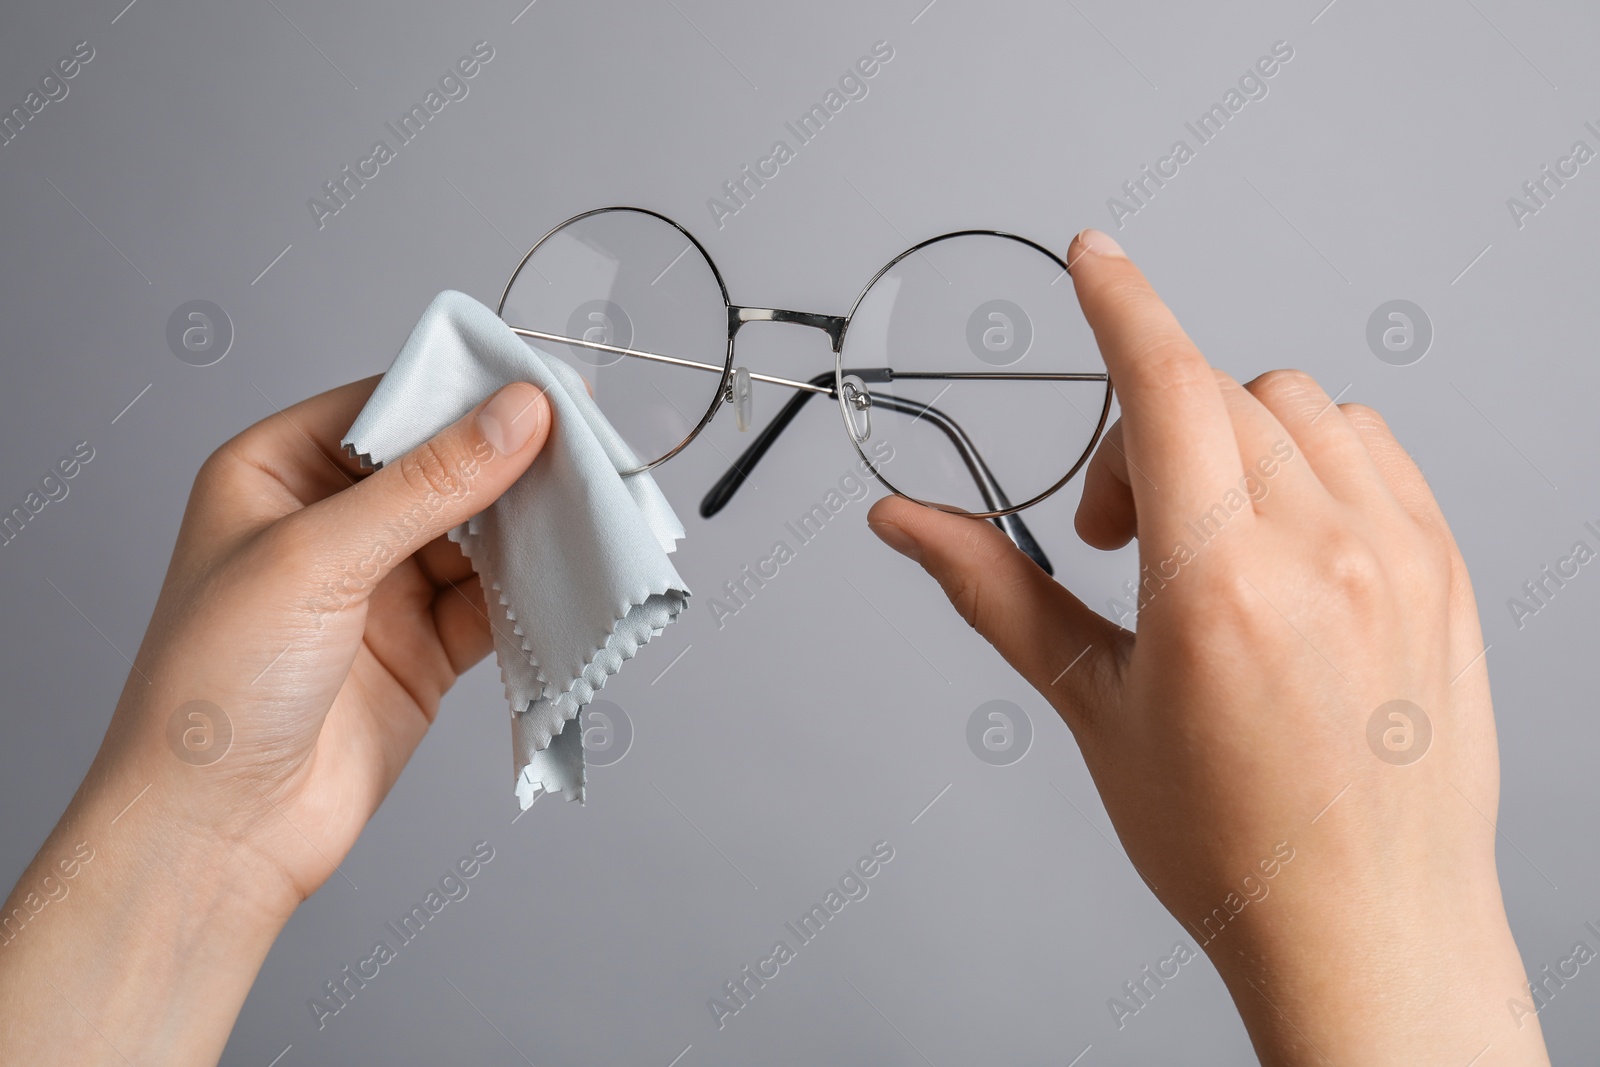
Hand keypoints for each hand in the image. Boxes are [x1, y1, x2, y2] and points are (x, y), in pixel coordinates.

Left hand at [0, 377, 549, 1064]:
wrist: (218, 833)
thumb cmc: (215, 688)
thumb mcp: (318, 559)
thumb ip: (428, 486)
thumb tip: (517, 416)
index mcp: (277, 473)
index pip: (390, 407)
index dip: (467, 392)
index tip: (545, 386)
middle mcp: (331, 523)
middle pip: (445, 466)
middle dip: (513, 459)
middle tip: (591, 442)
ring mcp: (381, 587)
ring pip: (479, 533)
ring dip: (533, 524)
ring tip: (597, 504)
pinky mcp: (424, 648)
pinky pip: (494, 600)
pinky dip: (535, 588)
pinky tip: (573, 571)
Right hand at [867, 231, 1548, 1064]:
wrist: (1363, 924)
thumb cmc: (1227, 840)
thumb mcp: (1093, 705)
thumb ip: (994, 589)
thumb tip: (907, 524)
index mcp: (1218, 585)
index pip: (1164, 383)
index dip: (1119, 301)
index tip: (1093, 258)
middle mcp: (1320, 552)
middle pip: (1213, 397)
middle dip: (1142, 437)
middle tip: (1122, 537)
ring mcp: (1397, 555)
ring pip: (1295, 409)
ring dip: (1227, 441)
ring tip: (1208, 541)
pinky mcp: (1444, 569)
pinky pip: (1370, 448)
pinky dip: (1307, 461)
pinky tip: (1280, 541)